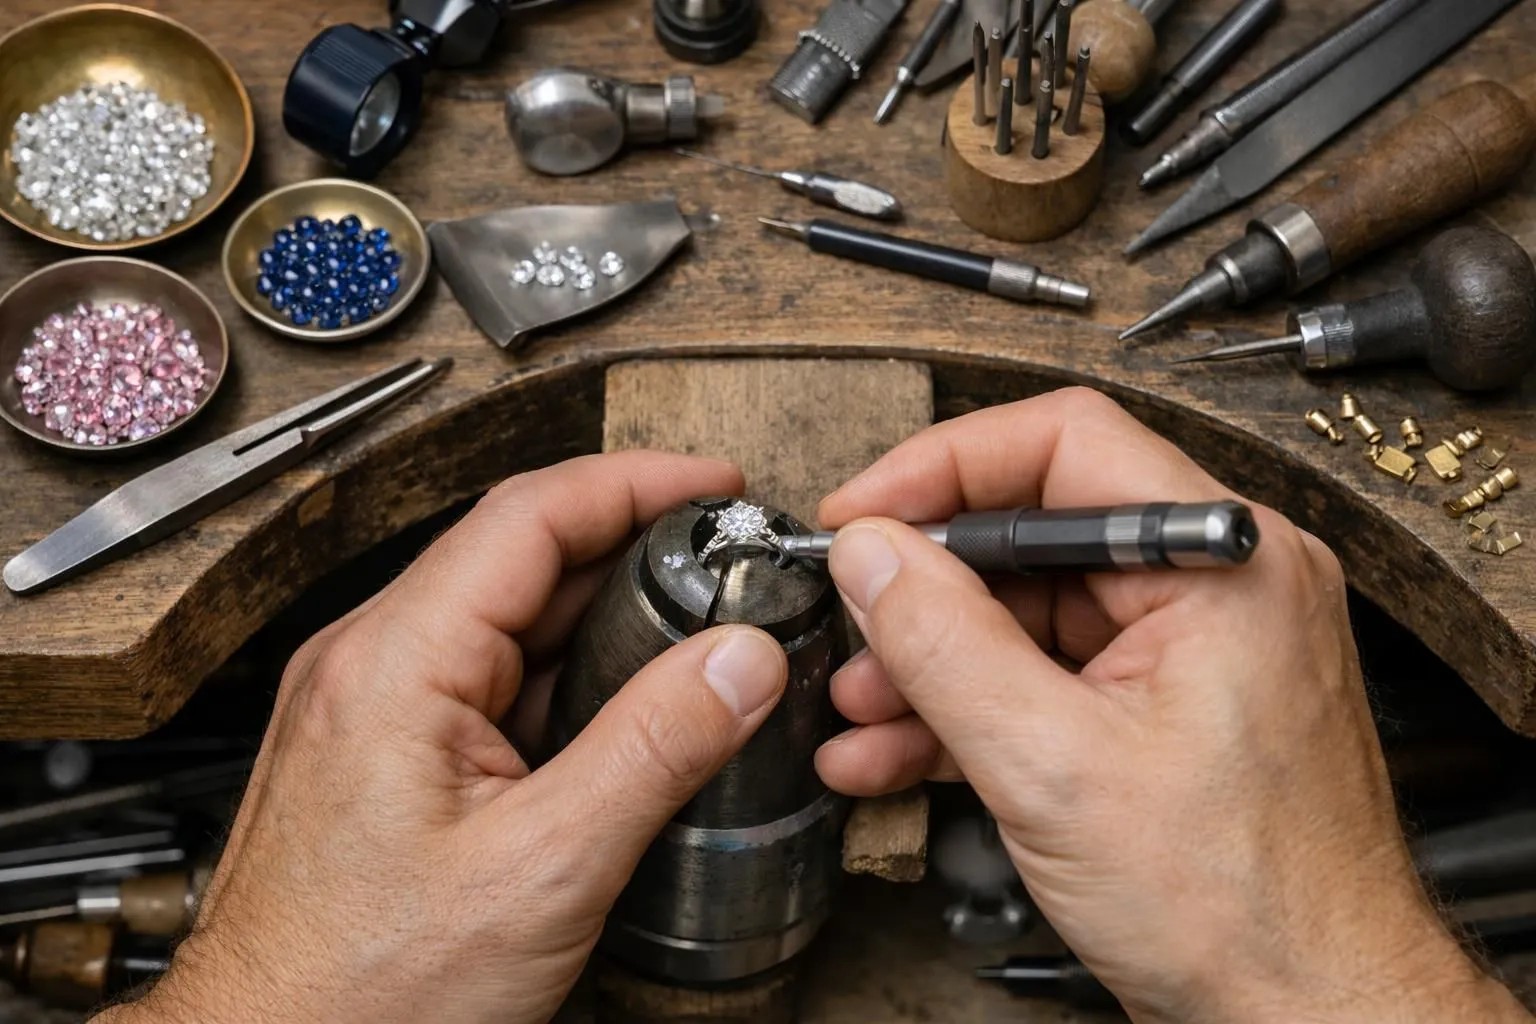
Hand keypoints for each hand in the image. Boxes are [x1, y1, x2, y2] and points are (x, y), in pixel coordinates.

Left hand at [96, 452, 789, 1023]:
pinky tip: (624, 706)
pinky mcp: (387, 752)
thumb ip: (653, 751)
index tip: (714, 484)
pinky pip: (490, 678)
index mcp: (395, 661)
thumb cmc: (361, 992)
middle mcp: (372, 663)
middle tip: (728, 559)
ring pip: (509, 619)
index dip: (635, 482)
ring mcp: (375, 706)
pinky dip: (567, 674)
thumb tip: (742, 662)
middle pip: (522, 557)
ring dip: (606, 612)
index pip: (530, 515)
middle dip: (635, 545)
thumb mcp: (543, 870)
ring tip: (697, 626)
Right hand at [811, 389, 1527, 1023]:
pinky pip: (1046, 676)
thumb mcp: (1054, 764)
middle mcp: (1215, 584)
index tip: (862, 513)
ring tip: (857, 708)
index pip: (1063, 443)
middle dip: (925, 589)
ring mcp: (1188, 649)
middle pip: (1033, 532)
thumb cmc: (1245, 907)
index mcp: (1223, 559)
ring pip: (1027, 612)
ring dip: (930, 660)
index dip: (942, 468)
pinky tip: (894, 751)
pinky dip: (969, 709)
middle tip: (850, 622)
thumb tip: (872, 554)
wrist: (1311, 1017)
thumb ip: (946, 643)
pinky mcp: (1158, 710)